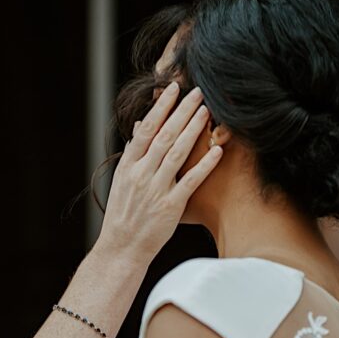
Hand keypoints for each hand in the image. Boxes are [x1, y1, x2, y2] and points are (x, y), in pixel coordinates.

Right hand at [98, 82, 222, 260]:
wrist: (121, 248)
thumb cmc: (123, 215)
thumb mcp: (121, 183)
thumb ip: (131, 156)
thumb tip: (137, 129)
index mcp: (128, 166)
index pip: (145, 129)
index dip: (160, 107)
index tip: (173, 89)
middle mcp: (141, 174)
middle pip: (163, 135)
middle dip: (181, 111)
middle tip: (198, 92)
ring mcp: (155, 190)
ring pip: (176, 153)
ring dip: (193, 130)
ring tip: (207, 112)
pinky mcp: (170, 206)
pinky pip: (190, 181)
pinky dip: (204, 164)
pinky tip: (218, 150)